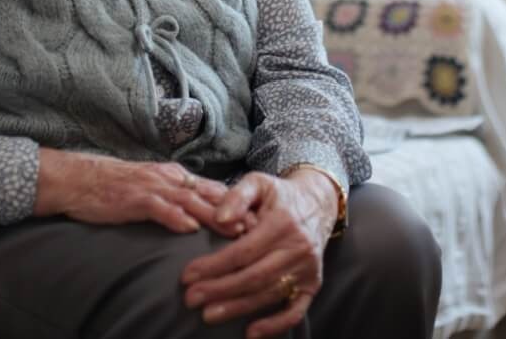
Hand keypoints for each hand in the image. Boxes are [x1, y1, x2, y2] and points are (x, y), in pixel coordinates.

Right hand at [34, 150, 250, 235]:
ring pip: (191, 201)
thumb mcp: (151, 186)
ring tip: (234, 230)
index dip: (237, 203)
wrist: (78, 179)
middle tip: (257, 226)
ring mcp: (152, 187)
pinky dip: (176, 217)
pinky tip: (189, 228)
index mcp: (174, 176)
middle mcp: (169, 178)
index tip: (257, 217)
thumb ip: (175, 196)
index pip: (212, 189)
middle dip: (235, 211)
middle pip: (209, 195)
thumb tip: (199, 213)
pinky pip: (160, 208)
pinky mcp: (135, 199)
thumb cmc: (113, 186)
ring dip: (215, 216)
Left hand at [180, 170, 338, 338]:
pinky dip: (275, 325)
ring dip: (237, 308)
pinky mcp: (313, 284)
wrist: (318, 203)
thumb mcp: (258, 182)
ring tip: (208, 315)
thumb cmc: (280, 195)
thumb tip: (220, 218)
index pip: (243, 251)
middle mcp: (298, 248)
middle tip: (190, 299)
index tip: (187, 275)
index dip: (214, 265)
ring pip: (269, 294)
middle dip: (219, 290)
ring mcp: (307, 269)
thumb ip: (237, 195)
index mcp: (283, 223)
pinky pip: (296, 311)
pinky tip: (251, 332)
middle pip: (253, 276)